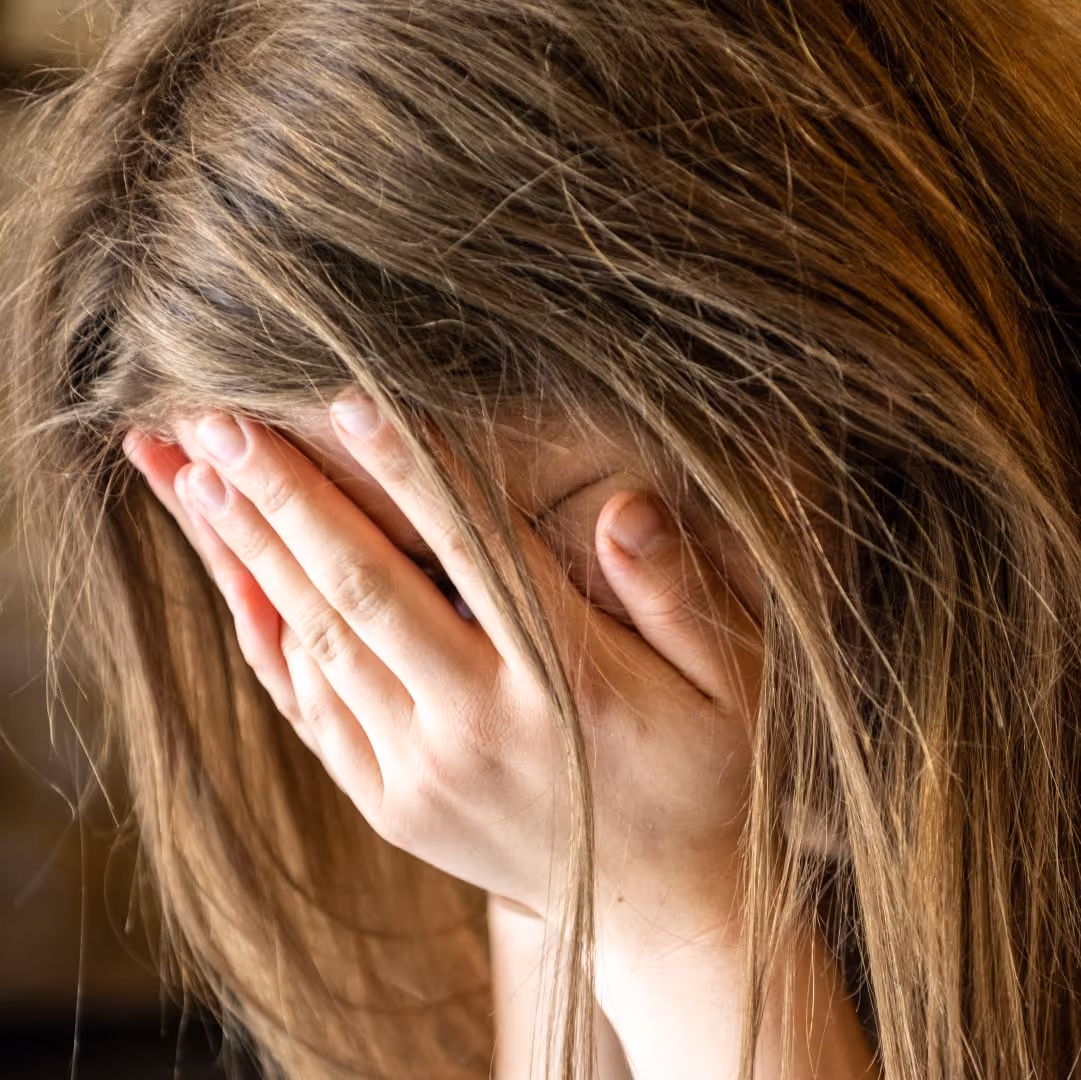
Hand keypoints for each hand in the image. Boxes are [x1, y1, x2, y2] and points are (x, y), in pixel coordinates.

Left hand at [121, 392, 762, 943]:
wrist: (658, 908)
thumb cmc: (704, 777)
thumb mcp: (731, 688)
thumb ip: (679, 597)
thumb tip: (627, 506)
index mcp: (563, 687)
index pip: (472, 551)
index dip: (407, 469)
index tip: (342, 396)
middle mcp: (476, 730)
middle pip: (362, 589)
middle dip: (284, 496)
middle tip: (215, 417)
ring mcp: (421, 775)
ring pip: (317, 642)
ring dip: (253, 554)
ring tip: (196, 478)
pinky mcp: (391, 804)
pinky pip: (310, 709)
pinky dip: (266, 638)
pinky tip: (233, 580)